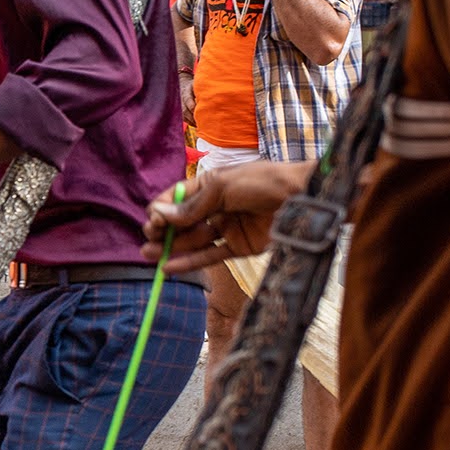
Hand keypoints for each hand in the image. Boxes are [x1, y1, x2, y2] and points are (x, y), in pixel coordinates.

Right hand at [143, 162, 307, 272]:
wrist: (301, 197)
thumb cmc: (262, 182)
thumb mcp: (222, 188)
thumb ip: (192, 207)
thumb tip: (159, 216)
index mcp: (209, 186)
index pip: (176, 200)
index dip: (162, 211)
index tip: (153, 222)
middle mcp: (215, 207)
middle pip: (182, 222)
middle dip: (163, 232)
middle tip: (148, 243)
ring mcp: (226, 228)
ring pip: (193, 240)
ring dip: (172, 248)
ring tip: (150, 256)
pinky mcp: (238, 247)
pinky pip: (211, 255)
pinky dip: (191, 261)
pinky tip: (171, 266)